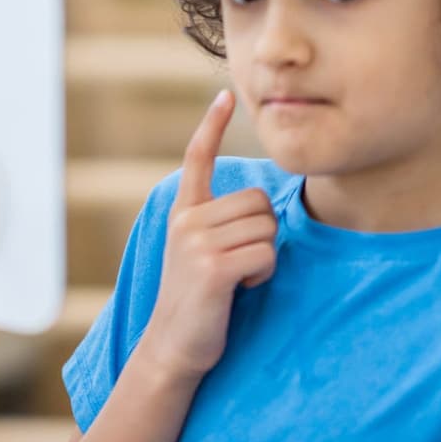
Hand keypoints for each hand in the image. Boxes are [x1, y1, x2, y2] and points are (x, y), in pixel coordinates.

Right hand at [130, 90, 277, 383]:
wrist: (173, 347)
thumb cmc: (199, 301)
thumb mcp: (199, 251)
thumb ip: (217, 223)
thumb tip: (260, 207)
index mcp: (183, 212)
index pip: (196, 157)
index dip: (212, 125)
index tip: (225, 95)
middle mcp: (186, 220)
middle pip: (258, 201)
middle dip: (262, 232)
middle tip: (239, 262)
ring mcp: (197, 242)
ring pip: (266, 228)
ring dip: (264, 256)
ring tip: (237, 277)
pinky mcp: (213, 267)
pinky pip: (266, 254)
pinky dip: (264, 275)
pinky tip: (241, 289)